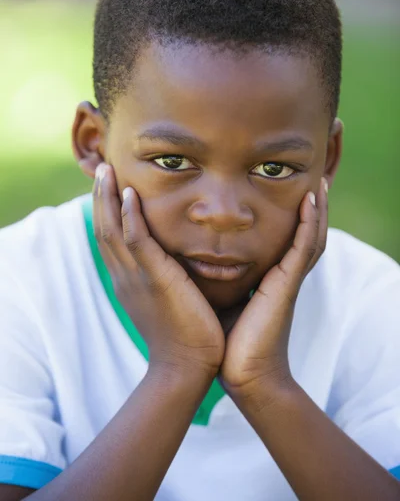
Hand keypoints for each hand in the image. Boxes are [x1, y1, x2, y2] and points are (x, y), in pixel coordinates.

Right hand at [93, 163, 224, 376]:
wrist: (189, 367)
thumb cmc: (188, 335)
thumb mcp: (170, 300)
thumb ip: (169, 277)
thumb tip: (182, 260)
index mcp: (129, 280)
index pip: (111, 239)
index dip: (107, 212)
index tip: (110, 187)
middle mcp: (125, 276)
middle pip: (104, 229)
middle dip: (101, 198)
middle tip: (101, 170)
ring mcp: (136, 277)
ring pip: (112, 230)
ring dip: (108, 199)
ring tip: (106, 172)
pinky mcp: (154, 279)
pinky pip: (135, 241)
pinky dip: (129, 217)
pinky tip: (129, 194)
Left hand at [220, 178, 327, 395]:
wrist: (243, 375)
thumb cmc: (228, 341)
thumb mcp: (222, 299)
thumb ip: (216, 279)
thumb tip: (194, 261)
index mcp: (268, 277)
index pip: (283, 239)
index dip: (289, 216)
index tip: (285, 192)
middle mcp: (282, 274)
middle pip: (303, 233)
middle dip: (310, 207)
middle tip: (313, 179)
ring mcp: (287, 279)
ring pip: (310, 235)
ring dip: (316, 209)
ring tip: (318, 182)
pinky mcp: (287, 285)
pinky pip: (304, 247)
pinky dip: (310, 223)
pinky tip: (310, 200)